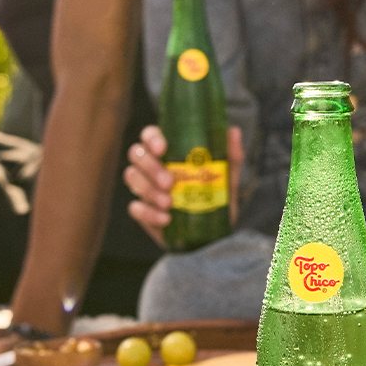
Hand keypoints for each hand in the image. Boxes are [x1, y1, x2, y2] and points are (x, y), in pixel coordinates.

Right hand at [125, 125, 243, 246]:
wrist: (212, 234)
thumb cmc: (216, 198)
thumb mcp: (227, 177)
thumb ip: (230, 155)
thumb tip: (233, 131)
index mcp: (169, 151)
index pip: (150, 135)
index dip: (151, 138)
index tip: (163, 148)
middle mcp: (152, 166)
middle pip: (136, 154)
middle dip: (150, 166)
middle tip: (169, 182)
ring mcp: (145, 188)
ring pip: (131, 177)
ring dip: (148, 189)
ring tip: (169, 203)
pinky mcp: (143, 211)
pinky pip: (135, 208)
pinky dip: (148, 213)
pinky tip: (165, 218)